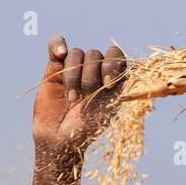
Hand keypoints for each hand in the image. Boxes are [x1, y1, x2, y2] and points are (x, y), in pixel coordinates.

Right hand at [32, 35, 126, 156]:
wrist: (58, 140)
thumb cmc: (85, 130)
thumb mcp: (106, 112)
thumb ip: (117, 91)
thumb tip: (131, 71)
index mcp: (111, 78)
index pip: (116, 57)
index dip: (113, 65)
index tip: (108, 85)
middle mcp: (94, 70)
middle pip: (95, 55)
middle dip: (90, 76)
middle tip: (86, 96)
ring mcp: (74, 68)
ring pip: (77, 54)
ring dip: (74, 75)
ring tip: (71, 98)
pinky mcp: (54, 68)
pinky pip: (56, 45)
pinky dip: (57, 45)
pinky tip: (59, 53)